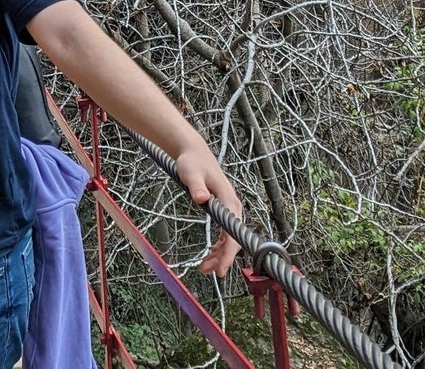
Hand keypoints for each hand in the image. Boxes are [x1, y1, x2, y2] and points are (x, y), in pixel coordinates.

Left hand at [172, 142, 244, 276]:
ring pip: (229, 238)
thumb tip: (201, 198)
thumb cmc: (192, 162)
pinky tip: (210, 256)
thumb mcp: (191, 173)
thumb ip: (196, 186)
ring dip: (220, 255)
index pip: (233, 231)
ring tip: (205, 268)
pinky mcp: (222, 209)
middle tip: (210, 272)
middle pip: (233, 238)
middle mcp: (233, 206)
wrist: (193, 152)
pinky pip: (224, 233)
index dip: (229, 252)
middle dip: (224, 258)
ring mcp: (229, 208)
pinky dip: (219, 247)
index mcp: (229, 199)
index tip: (222, 268)